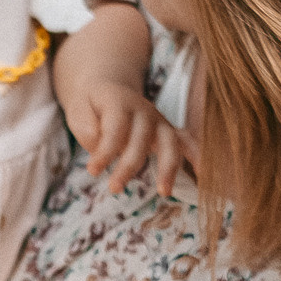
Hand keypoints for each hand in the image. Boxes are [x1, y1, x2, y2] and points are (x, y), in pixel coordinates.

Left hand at [63, 79, 188, 196]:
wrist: (109, 88)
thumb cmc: (91, 106)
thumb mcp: (77, 110)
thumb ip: (86, 128)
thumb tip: (100, 145)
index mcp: (119, 102)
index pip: (115, 129)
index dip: (105, 151)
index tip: (92, 170)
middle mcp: (143, 111)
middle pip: (141, 139)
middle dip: (129, 165)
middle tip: (114, 188)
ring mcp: (159, 121)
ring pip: (170, 142)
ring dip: (168, 167)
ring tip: (164, 192)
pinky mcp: (167, 131)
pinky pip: (186, 142)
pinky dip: (197, 156)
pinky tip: (203, 174)